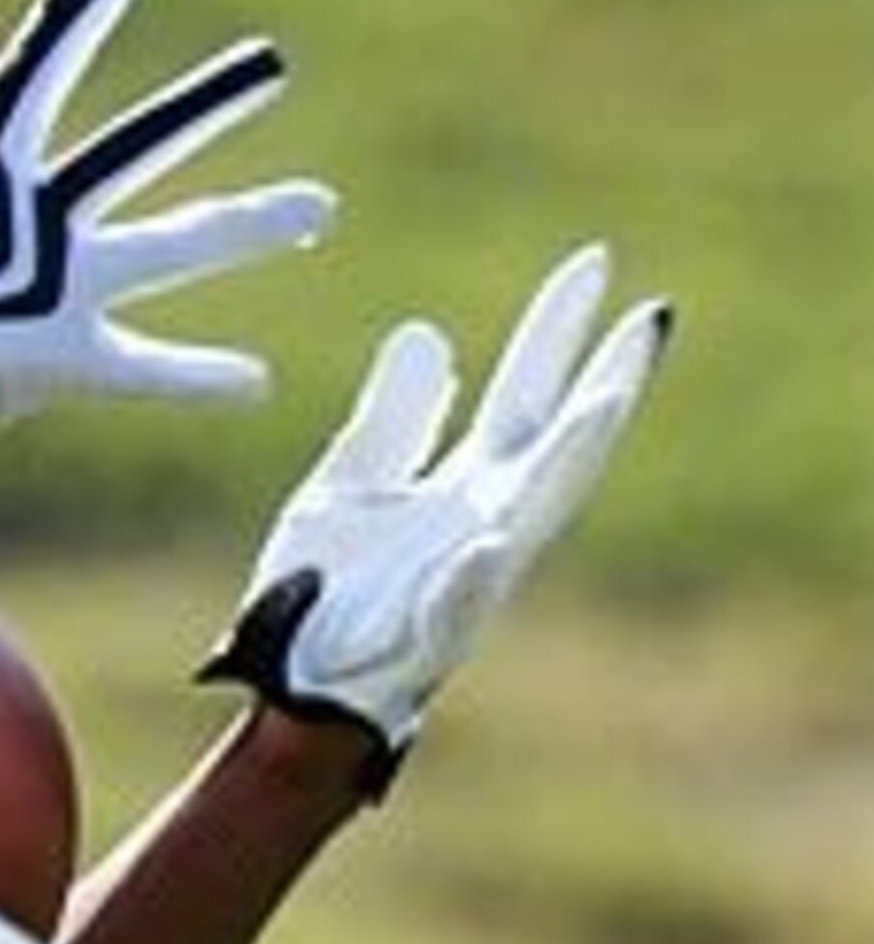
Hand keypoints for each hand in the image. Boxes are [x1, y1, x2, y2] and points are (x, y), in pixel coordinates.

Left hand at [199, 244, 666, 790]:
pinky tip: (484, 544)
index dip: (558, 331)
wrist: (295, 680)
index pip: (525, 393)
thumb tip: (425, 332)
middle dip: (604, 381)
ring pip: (532, 516)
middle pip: (557, 440)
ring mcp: (463, 578)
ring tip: (599, 407)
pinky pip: (452, 608)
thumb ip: (394, 419)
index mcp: (466, 483)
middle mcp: (484, 522)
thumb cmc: (328, 586)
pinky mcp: (424, 637)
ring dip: (566, 462)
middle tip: (648, 316)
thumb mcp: (349, 482)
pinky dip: (469, 578)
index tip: (593, 263)